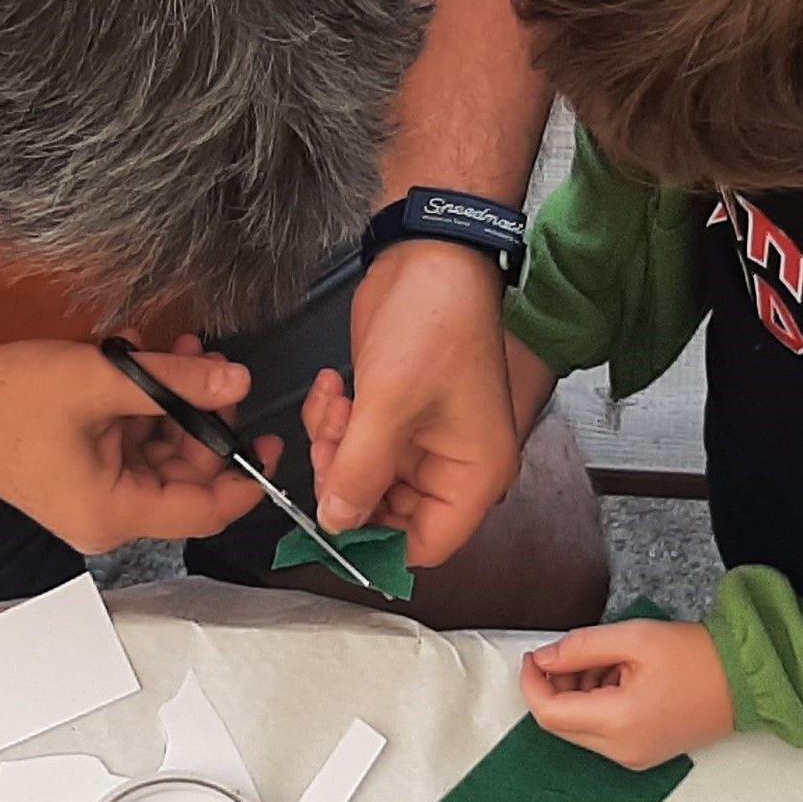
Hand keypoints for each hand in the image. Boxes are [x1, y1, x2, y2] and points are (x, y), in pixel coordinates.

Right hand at [0, 338, 270, 553]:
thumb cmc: (10, 398)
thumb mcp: (103, 382)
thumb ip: (178, 385)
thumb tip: (240, 382)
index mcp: (115, 514)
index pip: (205, 510)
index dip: (245, 477)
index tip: (272, 438)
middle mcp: (108, 518)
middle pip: (186, 477)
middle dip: (205, 419)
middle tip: (215, 365)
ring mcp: (93, 497)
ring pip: (161, 455)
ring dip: (176, 404)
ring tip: (183, 350)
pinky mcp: (81, 474)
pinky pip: (132, 446)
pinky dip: (146, 409)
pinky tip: (149, 363)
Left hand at [303, 241, 519, 567]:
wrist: (430, 255)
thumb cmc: (435, 320)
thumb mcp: (388, 403)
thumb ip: (360, 470)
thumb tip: (336, 523)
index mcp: (474, 473)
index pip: (425, 546)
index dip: (375, 545)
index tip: (330, 527)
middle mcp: (454, 466)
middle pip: (387, 515)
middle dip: (346, 484)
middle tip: (327, 447)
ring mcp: (423, 441)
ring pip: (363, 479)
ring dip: (335, 449)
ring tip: (334, 405)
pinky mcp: (396, 415)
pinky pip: (356, 444)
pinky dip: (336, 424)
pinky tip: (334, 388)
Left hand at [521, 619, 736, 769]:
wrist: (745, 681)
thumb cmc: (698, 658)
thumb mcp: (633, 638)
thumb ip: (580, 648)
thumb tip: (544, 659)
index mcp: (619, 722)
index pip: (549, 712)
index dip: (532, 682)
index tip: (535, 656)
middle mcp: (621, 750)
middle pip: (560, 724)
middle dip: (557, 686)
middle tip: (578, 653)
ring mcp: (632, 758)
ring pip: (579, 729)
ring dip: (579, 694)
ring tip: (610, 662)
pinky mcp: (641, 755)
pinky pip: (601, 734)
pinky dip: (597, 705)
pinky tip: (620, 679)